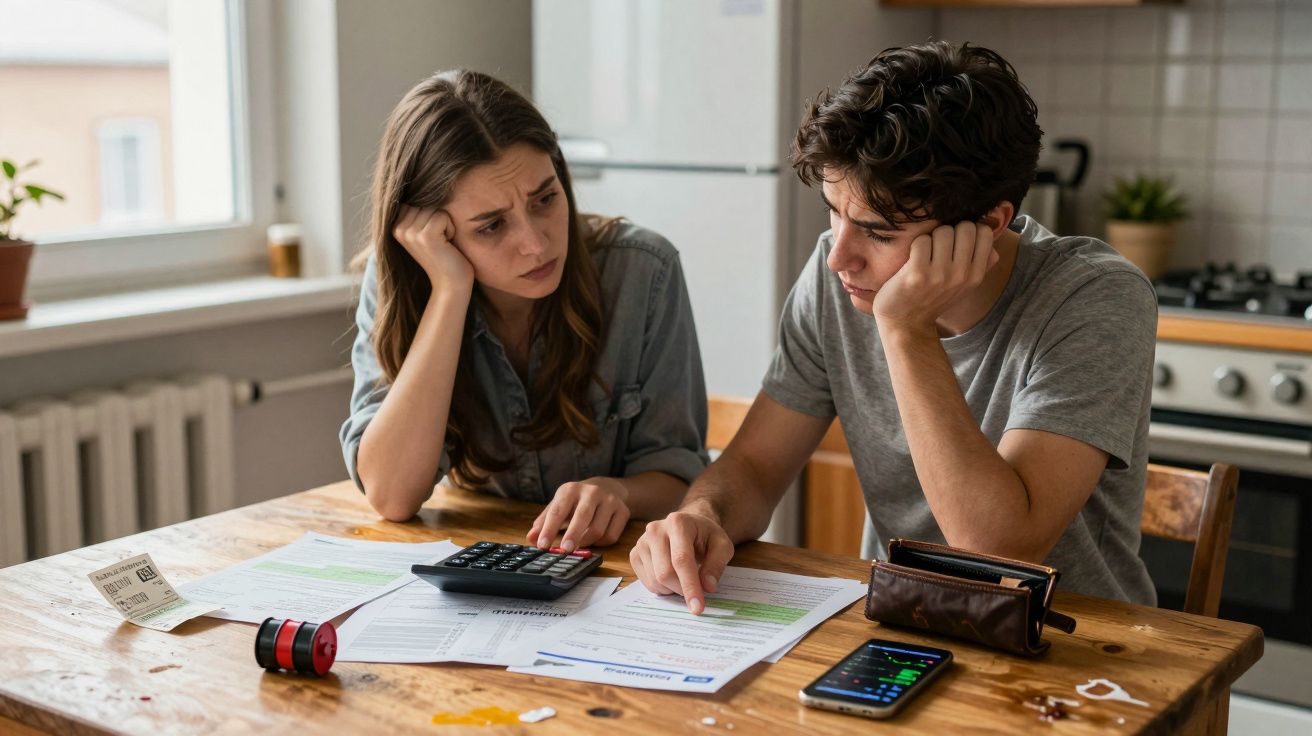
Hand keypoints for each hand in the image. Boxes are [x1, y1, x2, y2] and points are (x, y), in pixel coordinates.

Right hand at [391, 206, 473, 291]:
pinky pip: (443, 216)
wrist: (451, 283)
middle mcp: (398, 227)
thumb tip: (424, 178)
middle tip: (440, 240)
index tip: (433, 236)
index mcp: (395, 224)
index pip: (418, 198)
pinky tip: (447, 245)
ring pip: (435, 207)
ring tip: (443, 242)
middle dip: (440, 217)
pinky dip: (451, 228)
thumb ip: (420, 210)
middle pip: (427, 200)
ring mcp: (409, 232)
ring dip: (446, 223)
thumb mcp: (428, 230)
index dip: (432, 213)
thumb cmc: (445, 255)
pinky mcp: (424, 236)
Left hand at [528, 477, 631, 552]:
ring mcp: (610, 501)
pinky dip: (600, 543)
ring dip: (586, 542)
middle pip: (582, 517)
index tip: (542, 545)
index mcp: (571, 489)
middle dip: (573, 535)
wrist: (608, 488)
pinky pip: (611, 536)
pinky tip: (594, 539)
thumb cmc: (577, 501)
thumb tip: (531, 538)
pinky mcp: (623, 511)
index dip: (549, 529)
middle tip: (565, 550)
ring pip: (597, 530)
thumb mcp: (558, 506)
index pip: (558, 511)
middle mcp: (592, 492)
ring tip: (579, 544)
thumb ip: (543, 522)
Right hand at [629, 511, 734, 614]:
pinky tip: (671, 577)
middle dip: (682, 589)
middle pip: (665, 573)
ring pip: (655, 581)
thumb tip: (707, 587)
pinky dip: (662, 588)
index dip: (690, 586)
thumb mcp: (722, 545)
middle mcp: (655, 530)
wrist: (689, 526)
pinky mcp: (634, 554)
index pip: (681, 560)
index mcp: (678, 523)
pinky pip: (646, 583)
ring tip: (683, 578)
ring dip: (672, 589)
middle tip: (696, 588)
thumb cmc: (706, 536)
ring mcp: (642, 542)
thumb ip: (717, 564)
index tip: (698, 608)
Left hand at [872, 220, 998, 330]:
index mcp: (976, 275)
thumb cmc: (933, 297)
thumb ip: (982, 264)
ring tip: (926, 255)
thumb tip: (993, 242)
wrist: (906, 322)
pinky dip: (915, 246)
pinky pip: (922, 241)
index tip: (957, 241)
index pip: (984, 232)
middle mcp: (962, 274)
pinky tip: (913, 260)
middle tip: (939, 247)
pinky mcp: (918, 273)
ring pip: (943, 231)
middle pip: (965, 227)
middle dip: (950, 231)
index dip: (969, 230)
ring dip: (931, 238)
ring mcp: (940, 274)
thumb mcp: (964, 286)